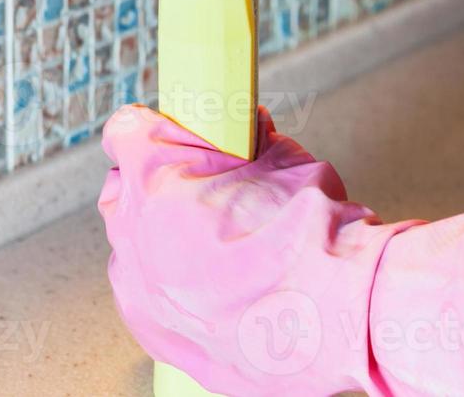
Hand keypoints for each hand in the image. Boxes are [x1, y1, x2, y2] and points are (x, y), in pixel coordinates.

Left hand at [98, 105, 463, 396]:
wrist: (340, 311)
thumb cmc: (314, 235)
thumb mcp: (285, 157)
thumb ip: (249, 140)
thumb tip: (249, 133)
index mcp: (154, 175)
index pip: (126, 131)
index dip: (157, 130)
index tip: (174, 135)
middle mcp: (135, 232)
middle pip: (123, 190)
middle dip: (156, 184)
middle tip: (203, 188)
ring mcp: (142, 289)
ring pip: (133, 249)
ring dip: (161, 240)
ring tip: (217, 245)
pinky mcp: (159, 334)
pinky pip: (150, 301)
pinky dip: (174, 292)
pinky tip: (214, 291)